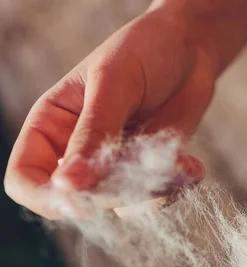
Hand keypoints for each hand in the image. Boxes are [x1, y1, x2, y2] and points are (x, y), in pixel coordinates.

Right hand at [4, 4, 214, 218]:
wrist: (190, 51)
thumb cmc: (145, 53)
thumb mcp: (115, 83)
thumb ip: (94, 133)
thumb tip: (68, 185)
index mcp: (50, 126)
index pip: (26, 179)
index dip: (47, 197)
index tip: (80, 198)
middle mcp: (77, 152)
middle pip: (76, 201)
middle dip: (113, 194)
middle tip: (147, 171)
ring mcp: (113, 165)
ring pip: (120, 205)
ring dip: (152, 192)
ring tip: (180, 164)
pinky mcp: (146, 171)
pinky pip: (153, 200)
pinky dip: (174, 188)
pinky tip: (191, 166)